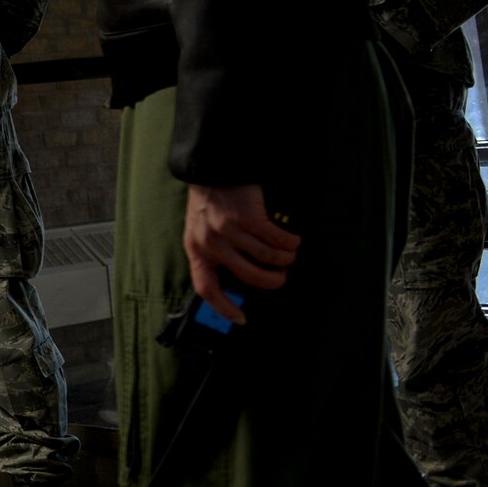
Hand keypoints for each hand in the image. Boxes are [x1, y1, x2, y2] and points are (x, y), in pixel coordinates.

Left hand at [183, 183, 298, 325]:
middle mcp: (210, 243)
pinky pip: (277, 239)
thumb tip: (237, 278)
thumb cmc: (208, 200)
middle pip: (250, 276)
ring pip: (268, 257)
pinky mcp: (247, 217)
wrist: (211, 168)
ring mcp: (228, 230)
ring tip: (289, 253)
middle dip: (273, 280)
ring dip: (285, 258)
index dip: (224, 307)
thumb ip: (212, 252)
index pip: (206, 288)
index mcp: (195, 249)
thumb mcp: (200, 229)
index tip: (240, 318)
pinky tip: (292, 239)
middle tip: (281, 276)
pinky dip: (289, 241)